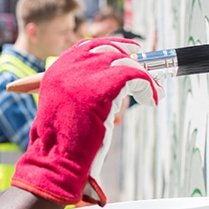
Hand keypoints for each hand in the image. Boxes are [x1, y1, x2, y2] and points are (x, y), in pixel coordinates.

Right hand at [10, 38, 162, 205]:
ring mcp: (84, 77)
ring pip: (124, 63)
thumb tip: (110, 82)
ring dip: (143, 77)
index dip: (111, 47)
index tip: (130, 52)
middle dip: (130, 59)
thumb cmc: (63, 144)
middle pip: (108, 50)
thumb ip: (79, 91)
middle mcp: (68, 69)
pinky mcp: (103, 88)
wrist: (57, 161)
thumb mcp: (64, 109)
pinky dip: (148, 87)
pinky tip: (151, 101)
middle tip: (146, 73)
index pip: (86, 47)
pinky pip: (135, 77)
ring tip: (152, 94)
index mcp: (56, 72)